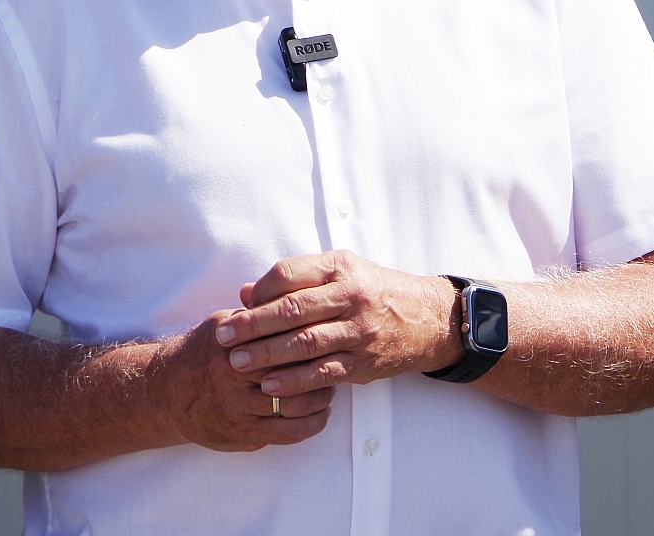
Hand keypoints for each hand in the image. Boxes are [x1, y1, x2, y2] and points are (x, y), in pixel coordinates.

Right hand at [148, 310, 333, 451]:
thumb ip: (255, 312)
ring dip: (320, 398)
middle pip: (293, 373)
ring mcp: (239, 410)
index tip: (327, 332)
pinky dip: (311, 424)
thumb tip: (290, 290)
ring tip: (329, 388)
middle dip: (319, 368)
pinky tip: (320, 415)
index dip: (311, 337)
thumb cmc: (202, 352)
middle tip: (334, 361)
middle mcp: (234, 378)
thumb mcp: (222, 323)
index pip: (284, 339)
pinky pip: (287, 434)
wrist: (166, 393)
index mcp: (233, 345)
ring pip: (295, 406)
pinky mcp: (243, 435)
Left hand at [212, 251, 463, 397]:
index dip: (259, 291)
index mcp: (339, 267)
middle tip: (224, 337)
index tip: (239, 307)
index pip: (288, 274)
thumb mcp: (340, 272)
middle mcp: (350, 296)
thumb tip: (246, 293)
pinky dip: (296, 381)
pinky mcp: (364, 362)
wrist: (429, 319)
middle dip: (253, 325)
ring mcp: (359, 331)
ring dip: (268, 356)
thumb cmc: (374, 291)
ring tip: (238, 363)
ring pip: (306, 344)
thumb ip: (295, 280)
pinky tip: (272, 386)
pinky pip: (324, 373)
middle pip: (292, 310)